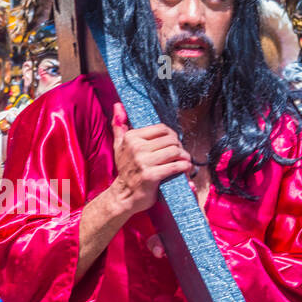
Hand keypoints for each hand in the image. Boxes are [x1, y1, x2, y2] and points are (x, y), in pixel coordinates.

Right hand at [108, 102, 192, 217]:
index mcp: (131, 137)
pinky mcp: (151, 176)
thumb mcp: (118, 146)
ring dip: (184, 157)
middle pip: (171, 140)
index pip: (162, 128)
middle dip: (180, 147)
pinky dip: (184, 167)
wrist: (122, 196)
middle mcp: (136, 148)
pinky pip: (175, 166)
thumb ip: (118, 126)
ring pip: (175, 151)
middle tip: (181, 154)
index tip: (173, 144)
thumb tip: (117, 105)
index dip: (172, 136)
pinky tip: (184, 169)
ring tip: (184, 161)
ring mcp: (143, 162)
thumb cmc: (125, 170)